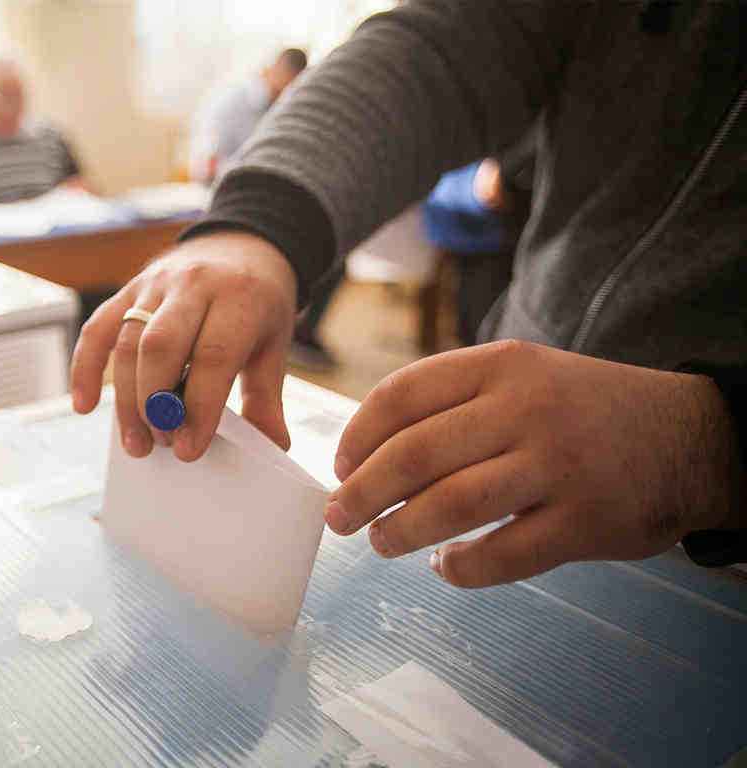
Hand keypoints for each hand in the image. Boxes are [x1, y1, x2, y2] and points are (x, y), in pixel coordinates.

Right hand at [71, 231, 297, 459]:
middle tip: (163, 443)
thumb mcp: (274, 344)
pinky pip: (98, 328)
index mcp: (239, 298)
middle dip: (156, 404)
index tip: (190, 447)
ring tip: (137, 442)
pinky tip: (85, 405)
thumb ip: (266, 396)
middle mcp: (195, 285)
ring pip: (128, 342)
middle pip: (161, 346)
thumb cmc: (257, 302)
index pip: (214, 356)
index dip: (199, 407)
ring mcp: (157, 284)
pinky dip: (86, 368)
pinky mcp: (129, 288)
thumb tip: (270, 446)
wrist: (242, 245)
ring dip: (127, 399)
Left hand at [328, 340, 742, 587]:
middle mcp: (526, 410)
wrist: (690, 438)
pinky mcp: (584, 522)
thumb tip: (367, 450)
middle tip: (340, 516)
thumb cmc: (582, 410)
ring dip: (401, 531)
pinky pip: (502, 555)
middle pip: (414, 454)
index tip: (340, 465)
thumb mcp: (524, 375)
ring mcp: (557, 466)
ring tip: (381, 543)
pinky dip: (462, 568)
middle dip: (362, 492)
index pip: (403, 394)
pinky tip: (448, 567)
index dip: (358, 435)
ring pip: (450, 505)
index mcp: (502, 367)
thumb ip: (455, 400)